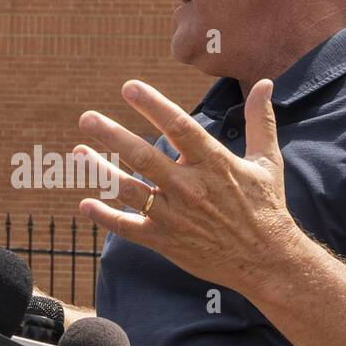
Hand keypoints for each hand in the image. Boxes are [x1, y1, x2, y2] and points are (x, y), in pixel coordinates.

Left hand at [75, 79, 299, 298]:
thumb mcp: (268, 161)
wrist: (267, 261)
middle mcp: (191, 187)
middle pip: (144, 157)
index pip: (180, 127)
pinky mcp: (167, 241)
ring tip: (77, 152)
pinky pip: (129, 228)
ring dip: (101, 171)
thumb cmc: (267, 207)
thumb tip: (265, 84)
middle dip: (112, 136)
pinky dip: (105, 218)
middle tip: (86, 118)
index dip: (153, 105)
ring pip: (130, 190)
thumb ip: (260, 120)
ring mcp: (176, 216)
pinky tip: (85, 204)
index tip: (129, 87)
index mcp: (214, 163)